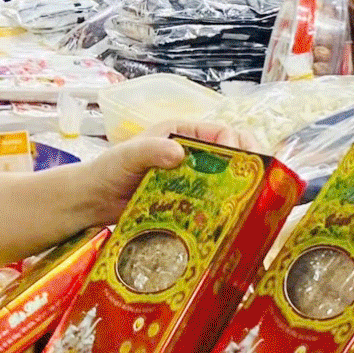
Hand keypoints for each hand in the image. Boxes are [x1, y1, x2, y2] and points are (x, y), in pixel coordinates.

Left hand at [75, 119, 238, 224]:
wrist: (92, 200)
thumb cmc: (107, 170)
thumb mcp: (128, 156)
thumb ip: (150, 151)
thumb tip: (178, 153)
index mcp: (180, 132)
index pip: (219, 132)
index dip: (238, 143)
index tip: (247, 160)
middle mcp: (190, 153)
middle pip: (229, 156)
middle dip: (248, 167)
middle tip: (261, 183)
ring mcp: (190, 179)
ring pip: (224, 181)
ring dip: (239, 190)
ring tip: (254, 202)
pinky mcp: (186, 201)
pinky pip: (210, 203)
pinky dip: (222, 209)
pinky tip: (231, 220)